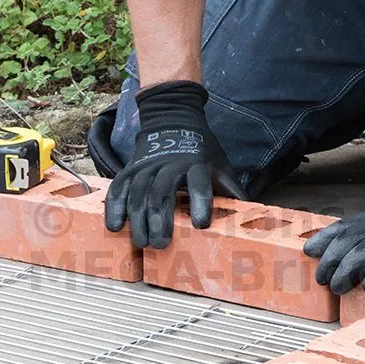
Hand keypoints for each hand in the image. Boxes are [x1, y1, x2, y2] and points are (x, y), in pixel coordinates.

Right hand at [105, 80, 246, 248]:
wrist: (173, 118)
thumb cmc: (201, 151)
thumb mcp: (220, 164)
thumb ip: (231, 188)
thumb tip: (249, 213)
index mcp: (196, 163)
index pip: (199, 181)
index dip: (200, 201)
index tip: (201, 224)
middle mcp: (169, 163)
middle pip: (162, 192)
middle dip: (160, 219)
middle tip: (161, 244)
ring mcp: (147, 165)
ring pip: (138, 192)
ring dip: (138, 219)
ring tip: (142, 243)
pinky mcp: (130, 168)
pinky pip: (119, 188)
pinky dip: (115, 207)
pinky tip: (115, 227)